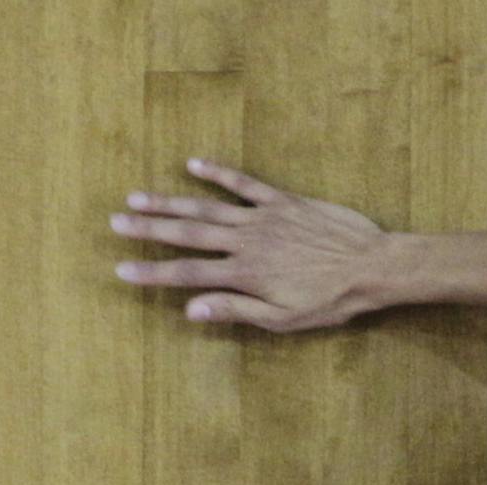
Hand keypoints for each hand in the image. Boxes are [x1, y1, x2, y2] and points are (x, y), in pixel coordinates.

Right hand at [110, 158, 388, 330]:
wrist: (370, 267)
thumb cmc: (329, 302)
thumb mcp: (282, 319)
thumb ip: (236, 311)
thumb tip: (192, 310)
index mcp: (244, 274)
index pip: (187, 274)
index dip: (152, 273)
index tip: (121, 270)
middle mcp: (246, 242)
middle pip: (187, 233)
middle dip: (149, 228)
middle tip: (115, 221)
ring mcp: (263, 218)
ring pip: (207, 206)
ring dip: (171, 201)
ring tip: (138, 196)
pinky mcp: (282, 201)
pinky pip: (244, 183)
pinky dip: (218, 172)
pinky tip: (193, 164)